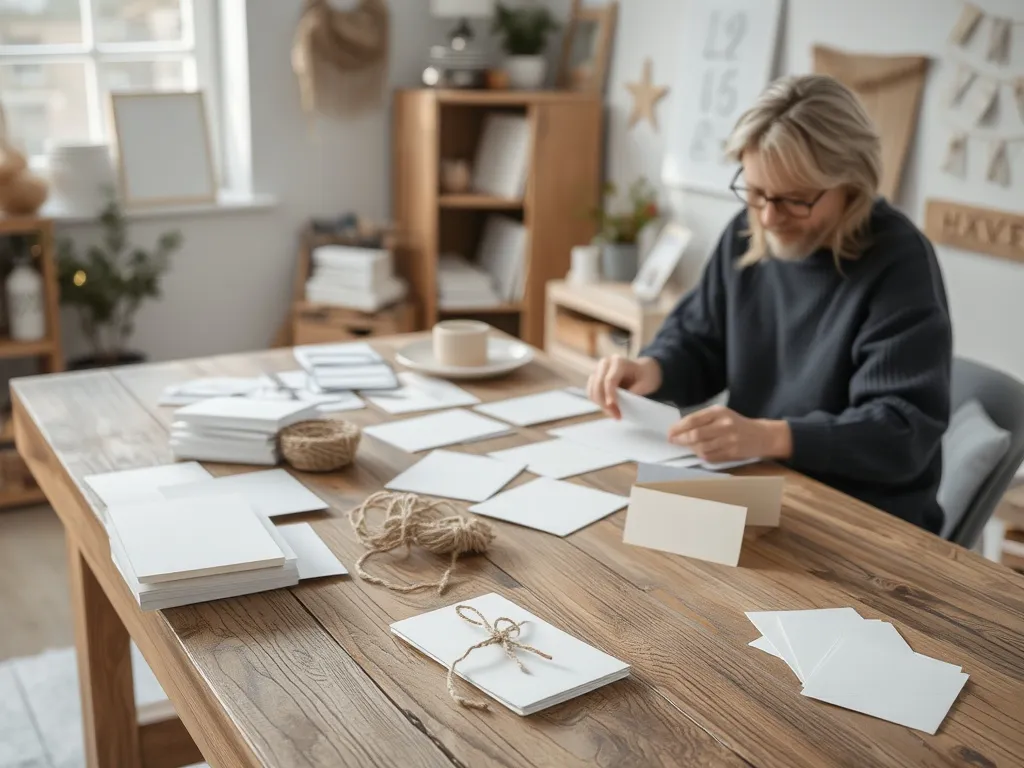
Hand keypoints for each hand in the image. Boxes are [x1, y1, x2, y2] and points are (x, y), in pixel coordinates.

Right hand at [586, 356, 662, 418]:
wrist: (642, 371)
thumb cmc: (645, 376)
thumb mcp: (645, 384)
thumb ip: (633, 392)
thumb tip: (621, 404)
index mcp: (618, 361)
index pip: (610, 379)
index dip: (610, 394)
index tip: (613, 407)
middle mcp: (605, 363)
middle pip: (598, 385)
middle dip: (605, 403)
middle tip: (616, 416)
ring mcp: (598, 370)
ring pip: (592, 390)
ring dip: (601, 405)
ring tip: (614, 414)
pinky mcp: (594, 379)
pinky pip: (591, 393)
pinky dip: (598, 403)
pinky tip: (609, 409)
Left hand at [668, 405, 792, 463]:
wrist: (761, 435)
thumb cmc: (736, 423)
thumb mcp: (721, 414)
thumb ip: (702, 419)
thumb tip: (679, 429)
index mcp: (719, 412)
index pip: (693, 420)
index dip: (678, 428)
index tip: (669, 432)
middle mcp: (724, 425)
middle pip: (695, 435)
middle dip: (680, 439)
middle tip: (672, 441)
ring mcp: (729, 440)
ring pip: (701, 448)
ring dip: (690, 448)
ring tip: (687, 446)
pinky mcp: (732, 453)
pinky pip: (710, 457)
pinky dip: (701, 455)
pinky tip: (699, 452)